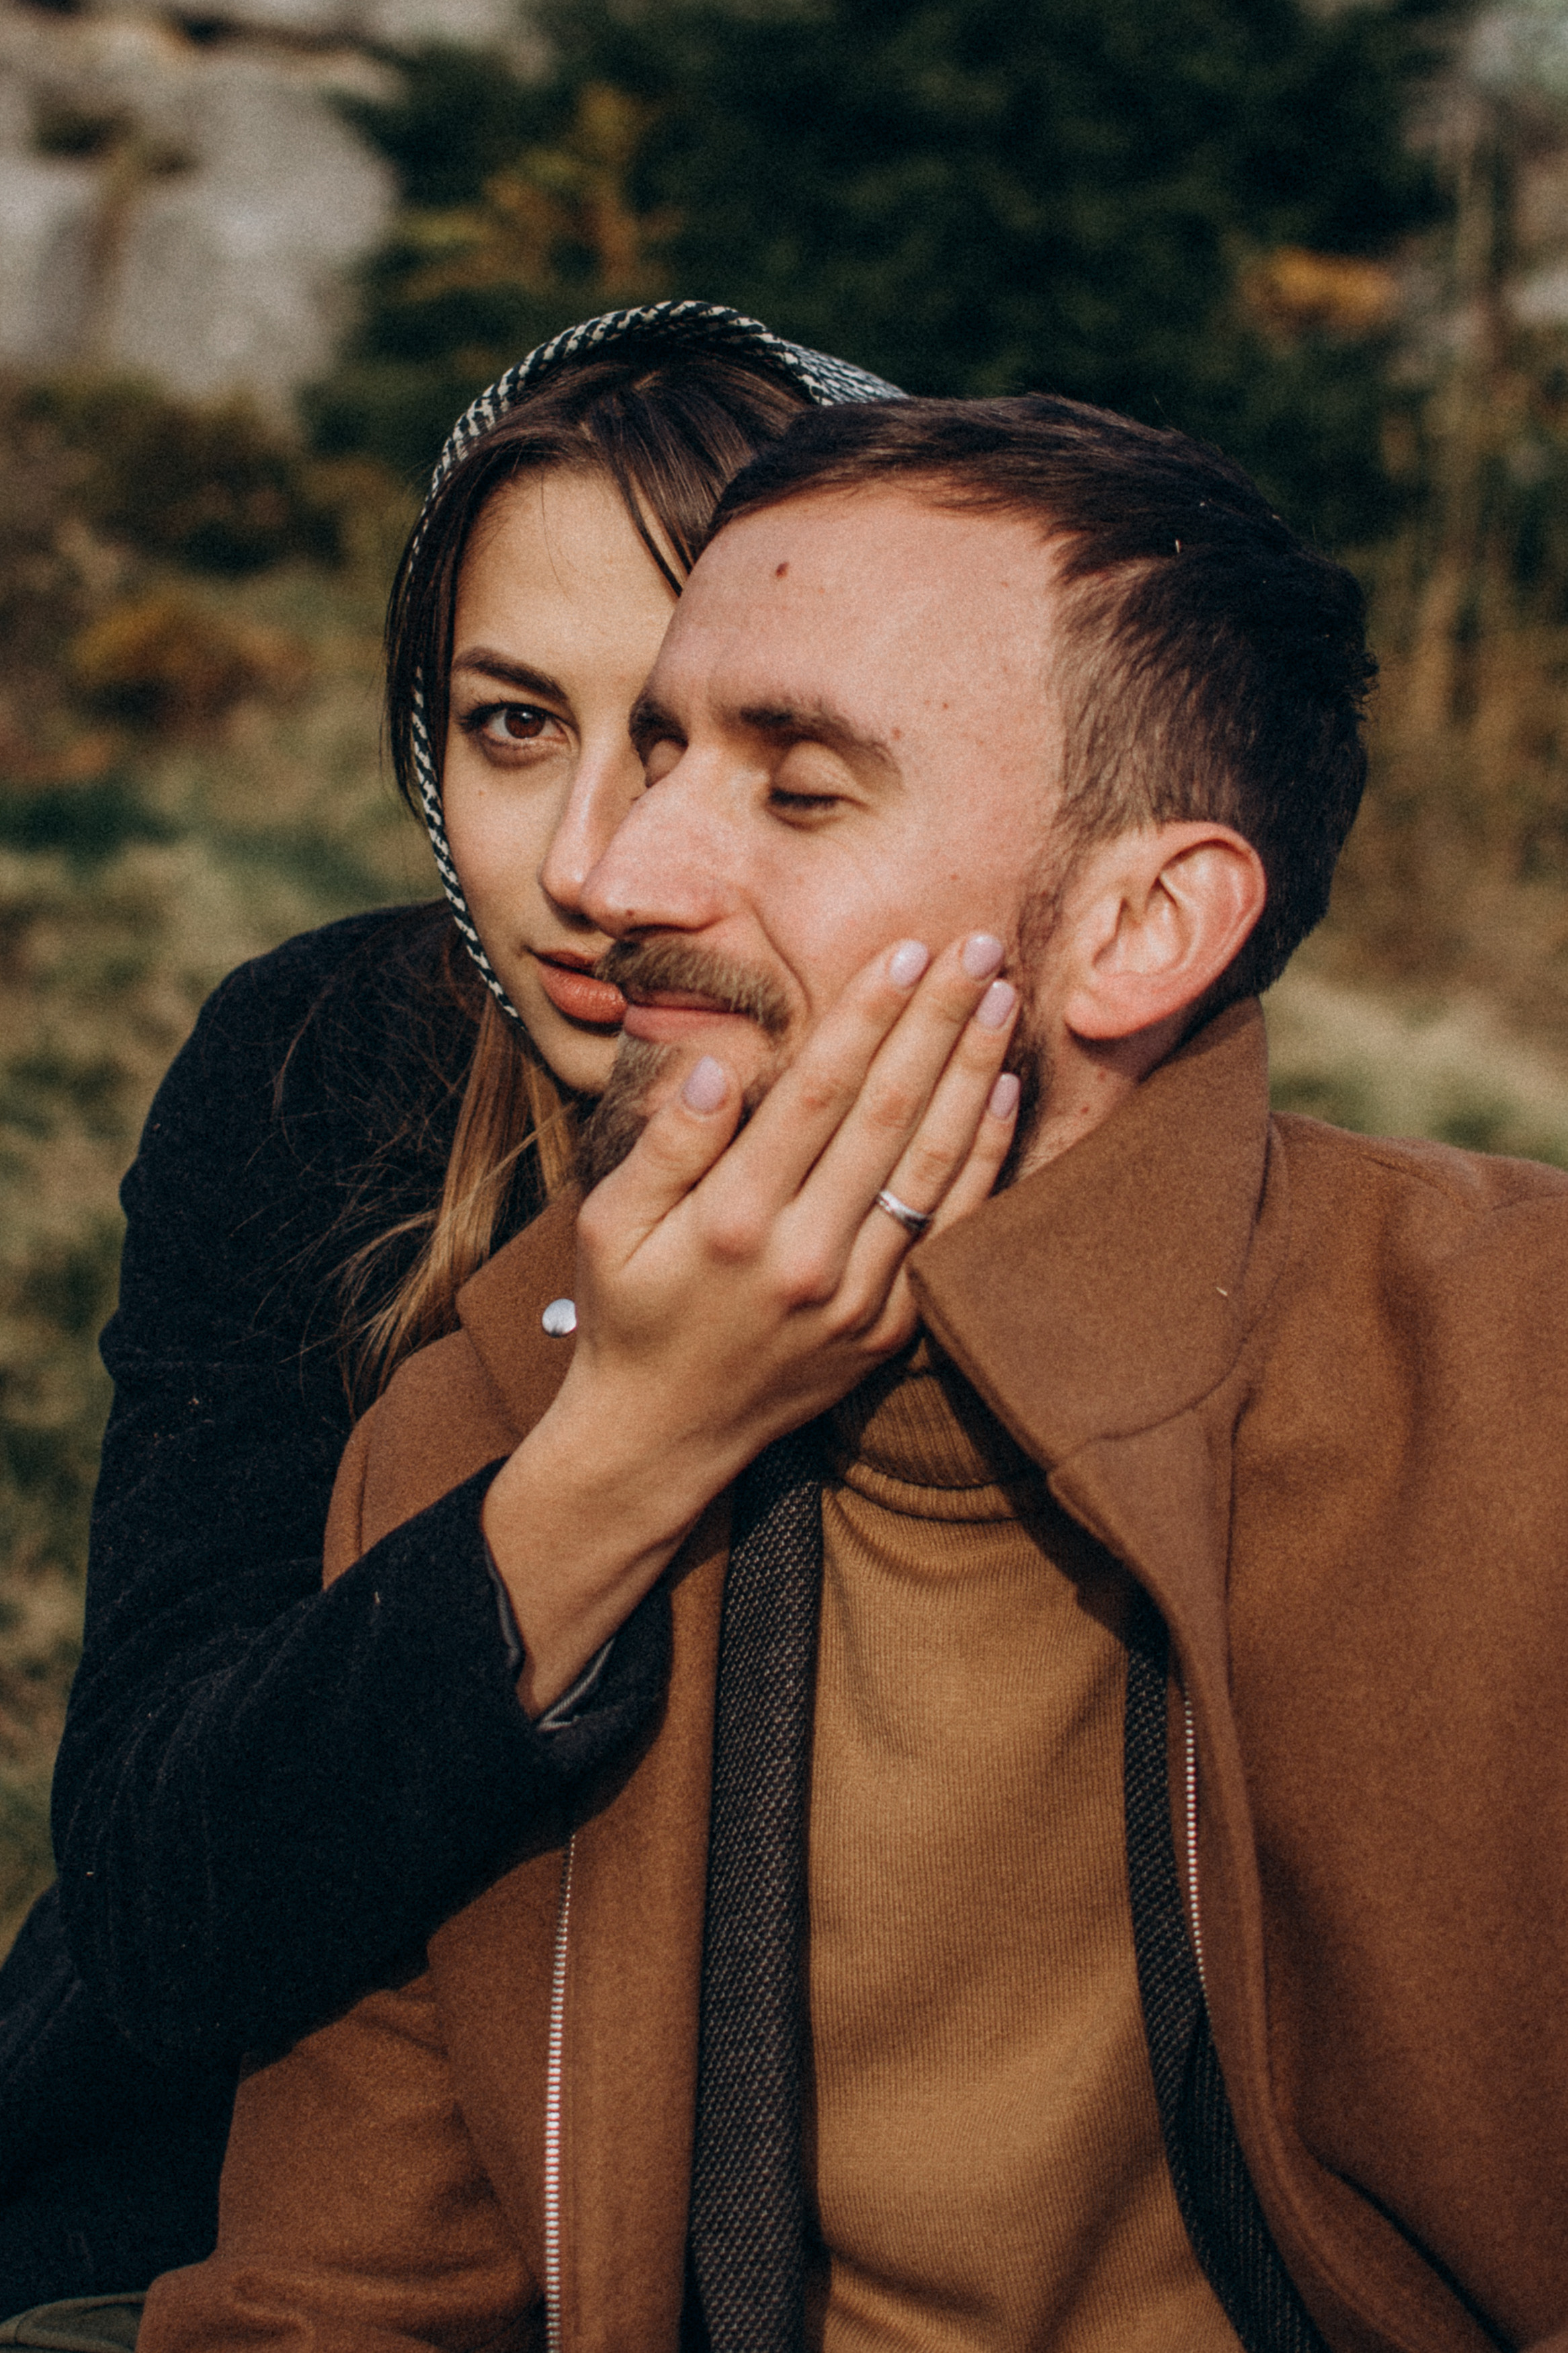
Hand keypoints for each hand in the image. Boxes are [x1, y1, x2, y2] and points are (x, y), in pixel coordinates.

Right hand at [484, 931, 1019, 1707]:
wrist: (663, 1437)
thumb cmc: (629, 1313)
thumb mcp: (609, 1225)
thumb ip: (666, 1143)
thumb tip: (716, 1063)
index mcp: (733, 1221)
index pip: (819, 1095)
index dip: (868, 1018)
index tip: (906, 952)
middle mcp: (806, 1258)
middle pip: (890, 1117)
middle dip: (938, 1023)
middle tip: (979, 948)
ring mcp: (858, 1299)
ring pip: (934, 1167)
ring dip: (974, 1076)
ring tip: (1002, 1001)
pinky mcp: (890, 1329)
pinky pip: (950, 1229)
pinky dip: (983, 1158)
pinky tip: (1003, 1095)